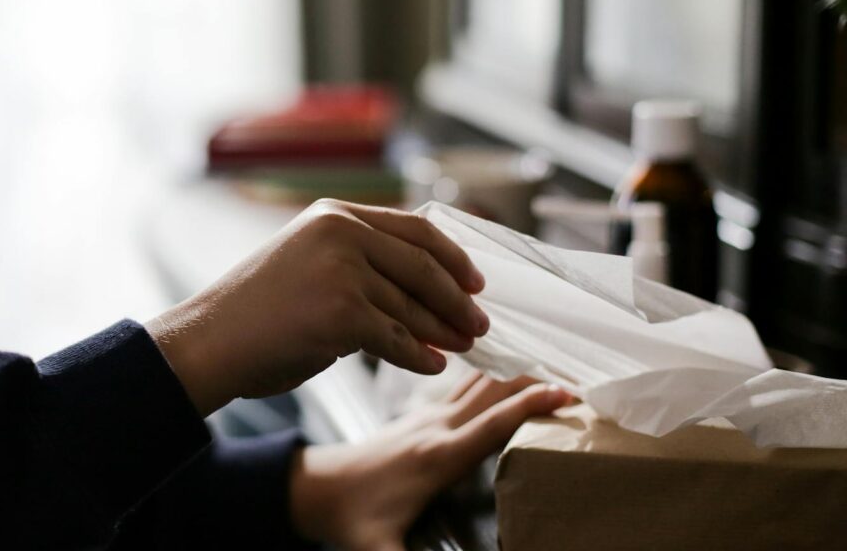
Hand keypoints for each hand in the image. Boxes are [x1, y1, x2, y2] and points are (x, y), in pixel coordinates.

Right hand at [146, 199, 488, 415]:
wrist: (211, 340)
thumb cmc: (257, 311)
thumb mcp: (308, 261)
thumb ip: (357, 259)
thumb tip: (419, 283)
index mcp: (335, 213)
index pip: (416, 227)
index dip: (453, 257)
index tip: (475, 281)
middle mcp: (342, 233)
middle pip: (423, 267)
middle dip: (457, 299)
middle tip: (478, 322)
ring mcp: (343, 271)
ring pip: (412, 307)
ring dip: (443, 331)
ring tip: (460, 346)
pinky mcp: (343, 313)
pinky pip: (397, 339)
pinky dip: (419, 357)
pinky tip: (431, 366)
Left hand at [289, 372, 572, 550]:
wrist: (318, 487)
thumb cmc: (352, 519)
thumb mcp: (379, 549)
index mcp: (436, 457)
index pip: (491, 423)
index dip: (530, 406)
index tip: (567, 394)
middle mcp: (436, 428)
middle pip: (495, 390)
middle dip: (538, 379)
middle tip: (584, 378)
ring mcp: (430, 417)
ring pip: (483, 381)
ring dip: (520, 372)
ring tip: (561, 369)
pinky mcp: (425, 416)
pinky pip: (469, 385)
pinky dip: (497, 376)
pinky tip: (515, 373)